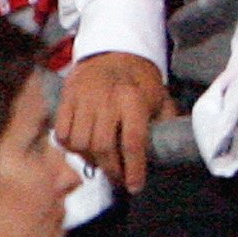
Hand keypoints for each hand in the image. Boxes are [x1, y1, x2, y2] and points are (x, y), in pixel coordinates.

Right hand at [58, 50, 168, 192]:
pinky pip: (62, 134)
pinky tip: (83, 148)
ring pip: (80, 143)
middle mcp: (107, 99)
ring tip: (102, 163)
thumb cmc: (139, 78)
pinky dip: (70, 147)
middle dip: (112, 170)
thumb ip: (165, 120)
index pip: (132, 141)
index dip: (134, 168)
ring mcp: (83, 98)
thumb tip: (175, 147)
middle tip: (119, 179)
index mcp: (134, 98)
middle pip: (102, 147)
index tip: (135, 186)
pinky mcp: (66, 98)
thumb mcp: (158, 95)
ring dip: (91, 160)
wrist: (113, 50)